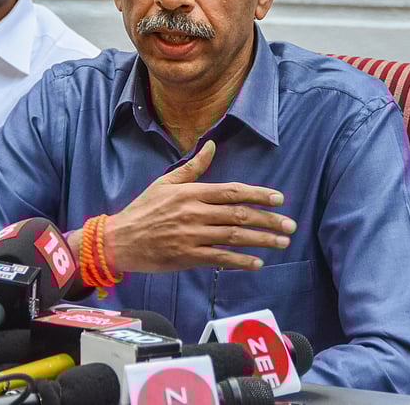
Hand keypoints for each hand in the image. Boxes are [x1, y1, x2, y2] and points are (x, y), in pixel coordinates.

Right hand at [106, 140, 295, 272]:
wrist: (120, 240)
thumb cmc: (143, 209)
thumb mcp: (165, 182)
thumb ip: (193, 167)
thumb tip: (211, 146)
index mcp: (191, 192)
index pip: (232, 191)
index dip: (258, 194)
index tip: (279, 199)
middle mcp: (194, 213)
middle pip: (238, 214)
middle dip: (268, 219)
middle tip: (289, 225)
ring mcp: (192, 236)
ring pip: (234, 236)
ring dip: (262, 240)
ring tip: (282, 242)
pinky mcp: (188, 256)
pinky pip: (220, 259)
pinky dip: (241, 261)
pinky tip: (258, 263)